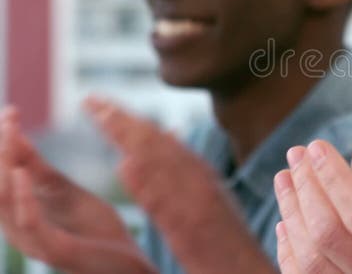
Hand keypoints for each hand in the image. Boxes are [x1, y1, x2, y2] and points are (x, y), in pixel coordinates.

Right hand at [0, 106, 154, 273]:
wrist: (127, 262)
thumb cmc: (95, 229)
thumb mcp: (64, 192)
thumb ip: (39, 170)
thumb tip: (15, 137)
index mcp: (19, 213)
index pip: (0, 176)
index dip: (1, 145)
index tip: (10, 111)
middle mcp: (18, 228)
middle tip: (8, 118)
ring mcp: (33, 241)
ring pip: (4, 204)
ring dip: (3, 170)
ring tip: (10, 138)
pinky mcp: (54, 250)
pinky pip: (29, 225)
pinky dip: (22, 199)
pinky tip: (22, 175)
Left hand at [84, 97, 275, 273]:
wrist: (251, 273)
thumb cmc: (231, 248)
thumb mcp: (213, 206)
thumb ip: (192, 178)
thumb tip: (168, 146)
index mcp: (206, 180)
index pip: (165, 144)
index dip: (133, 123)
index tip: (104, 107)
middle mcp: (204, 186)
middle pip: (160, 147)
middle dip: (125, 123)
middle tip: (93, 102)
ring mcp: (200, 207)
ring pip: (163, 166)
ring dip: (133, 140)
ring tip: (104, 118)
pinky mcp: (194, 233)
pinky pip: (166, 205)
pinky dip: (147, 185)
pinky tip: (125, 168)